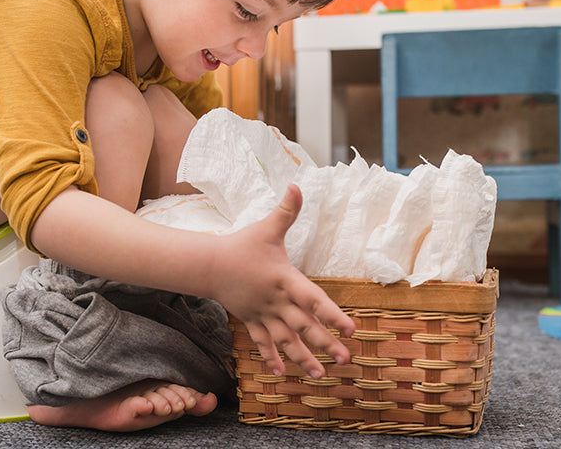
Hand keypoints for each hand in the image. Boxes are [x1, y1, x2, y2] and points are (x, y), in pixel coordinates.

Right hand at [212, 184, 354, 377]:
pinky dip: (270, 356)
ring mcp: (263, 314)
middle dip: (326, 344)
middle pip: (305, 326)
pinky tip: (280, 371)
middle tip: (347, 360)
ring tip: (320, 374)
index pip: (314, 300)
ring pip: (286, 340)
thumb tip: (296, 185)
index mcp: (285, 280)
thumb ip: (286, 210)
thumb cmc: (243, 245)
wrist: (210, 264)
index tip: (351, 329)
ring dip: (303, 358)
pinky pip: (262, 341)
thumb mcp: (267, 228)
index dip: (333, 315)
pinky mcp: (251, 320)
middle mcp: (277, 301)